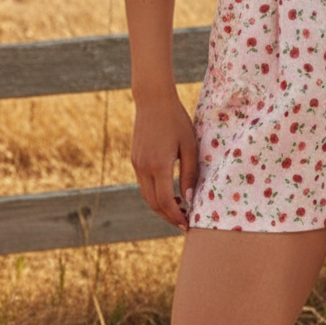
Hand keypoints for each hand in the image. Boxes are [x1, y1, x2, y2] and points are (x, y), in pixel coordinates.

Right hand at [131, 92, 198, 230]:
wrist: (153, 100)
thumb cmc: (176, 120)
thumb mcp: (189, 145)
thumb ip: (190, 173)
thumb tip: (189, 199)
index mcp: (158, 165)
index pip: (164, 201)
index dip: (175, 216)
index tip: (187, 224)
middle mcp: (143, 167)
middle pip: (153, 203)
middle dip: (168, 216)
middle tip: (184, 223)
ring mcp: (137, 164)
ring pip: (146, 195)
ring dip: (161, 207)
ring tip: (179, 211)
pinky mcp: (135, 159)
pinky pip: (144, 184)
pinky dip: (155, 194)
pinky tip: (169, 193)